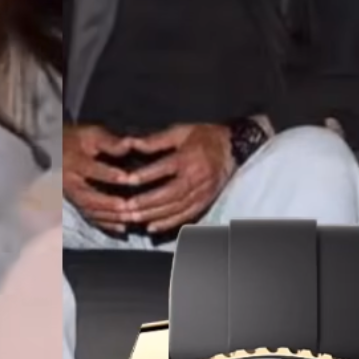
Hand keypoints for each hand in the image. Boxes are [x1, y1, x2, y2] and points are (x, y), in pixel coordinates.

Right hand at [62, 124, 138, 230]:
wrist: (57, 149)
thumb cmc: (79, 140)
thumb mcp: (92, 134)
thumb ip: (110, 142)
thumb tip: (130, 143)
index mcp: (72, 161)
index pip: (90, 169)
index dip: (108, 174)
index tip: (127, 178)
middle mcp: (69, 182)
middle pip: (87, 196)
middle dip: (108, 203)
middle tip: (127, 206)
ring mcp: (71, 196)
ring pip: (88, 210)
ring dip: (109, 217)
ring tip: (129, 219)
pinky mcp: (76, 204)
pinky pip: (89, 218)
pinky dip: (106, 225)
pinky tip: (122, 228)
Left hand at [116, 123, 234, 233]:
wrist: (232, 147)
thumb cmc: (203, 137)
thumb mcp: (180, 131)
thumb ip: (156, 140)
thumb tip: (132, 143)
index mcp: (189, 157)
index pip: (164, 168)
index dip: (145, 175)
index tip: (126, 180)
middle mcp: (196, 177)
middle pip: (170, 194)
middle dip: (146, 202)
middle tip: (126, 207)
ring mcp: (203, 192)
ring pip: (177, 207)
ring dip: (154, 215)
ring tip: (133, 218)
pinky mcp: (206, 201)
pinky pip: (187, 215)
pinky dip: (169, 223)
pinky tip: (152, 227)